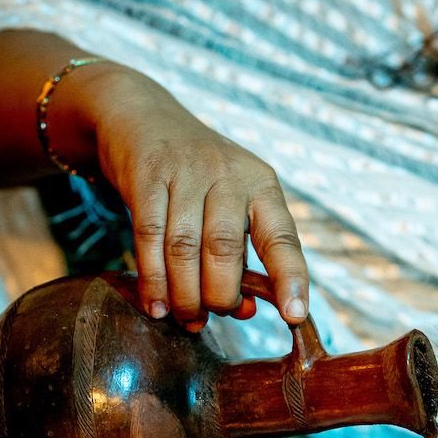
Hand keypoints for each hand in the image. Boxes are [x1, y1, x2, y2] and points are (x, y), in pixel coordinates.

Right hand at [85, 67, 308, 328]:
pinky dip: (153, 281)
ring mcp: (185, 172)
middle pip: (225, 249)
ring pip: (184, 248)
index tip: (295, 315)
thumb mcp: (233, 206)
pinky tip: (158, 307)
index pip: (282, 237)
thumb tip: (246, 311)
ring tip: (187, 319)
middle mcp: (228, 175)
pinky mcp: (146, 177)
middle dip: (219, 296)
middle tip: (212, 316)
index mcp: (262, 185)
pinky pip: (149, 238)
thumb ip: (243, 257)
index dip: (290, 278)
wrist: (143, 118)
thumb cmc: (199, 179)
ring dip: (186, 295)